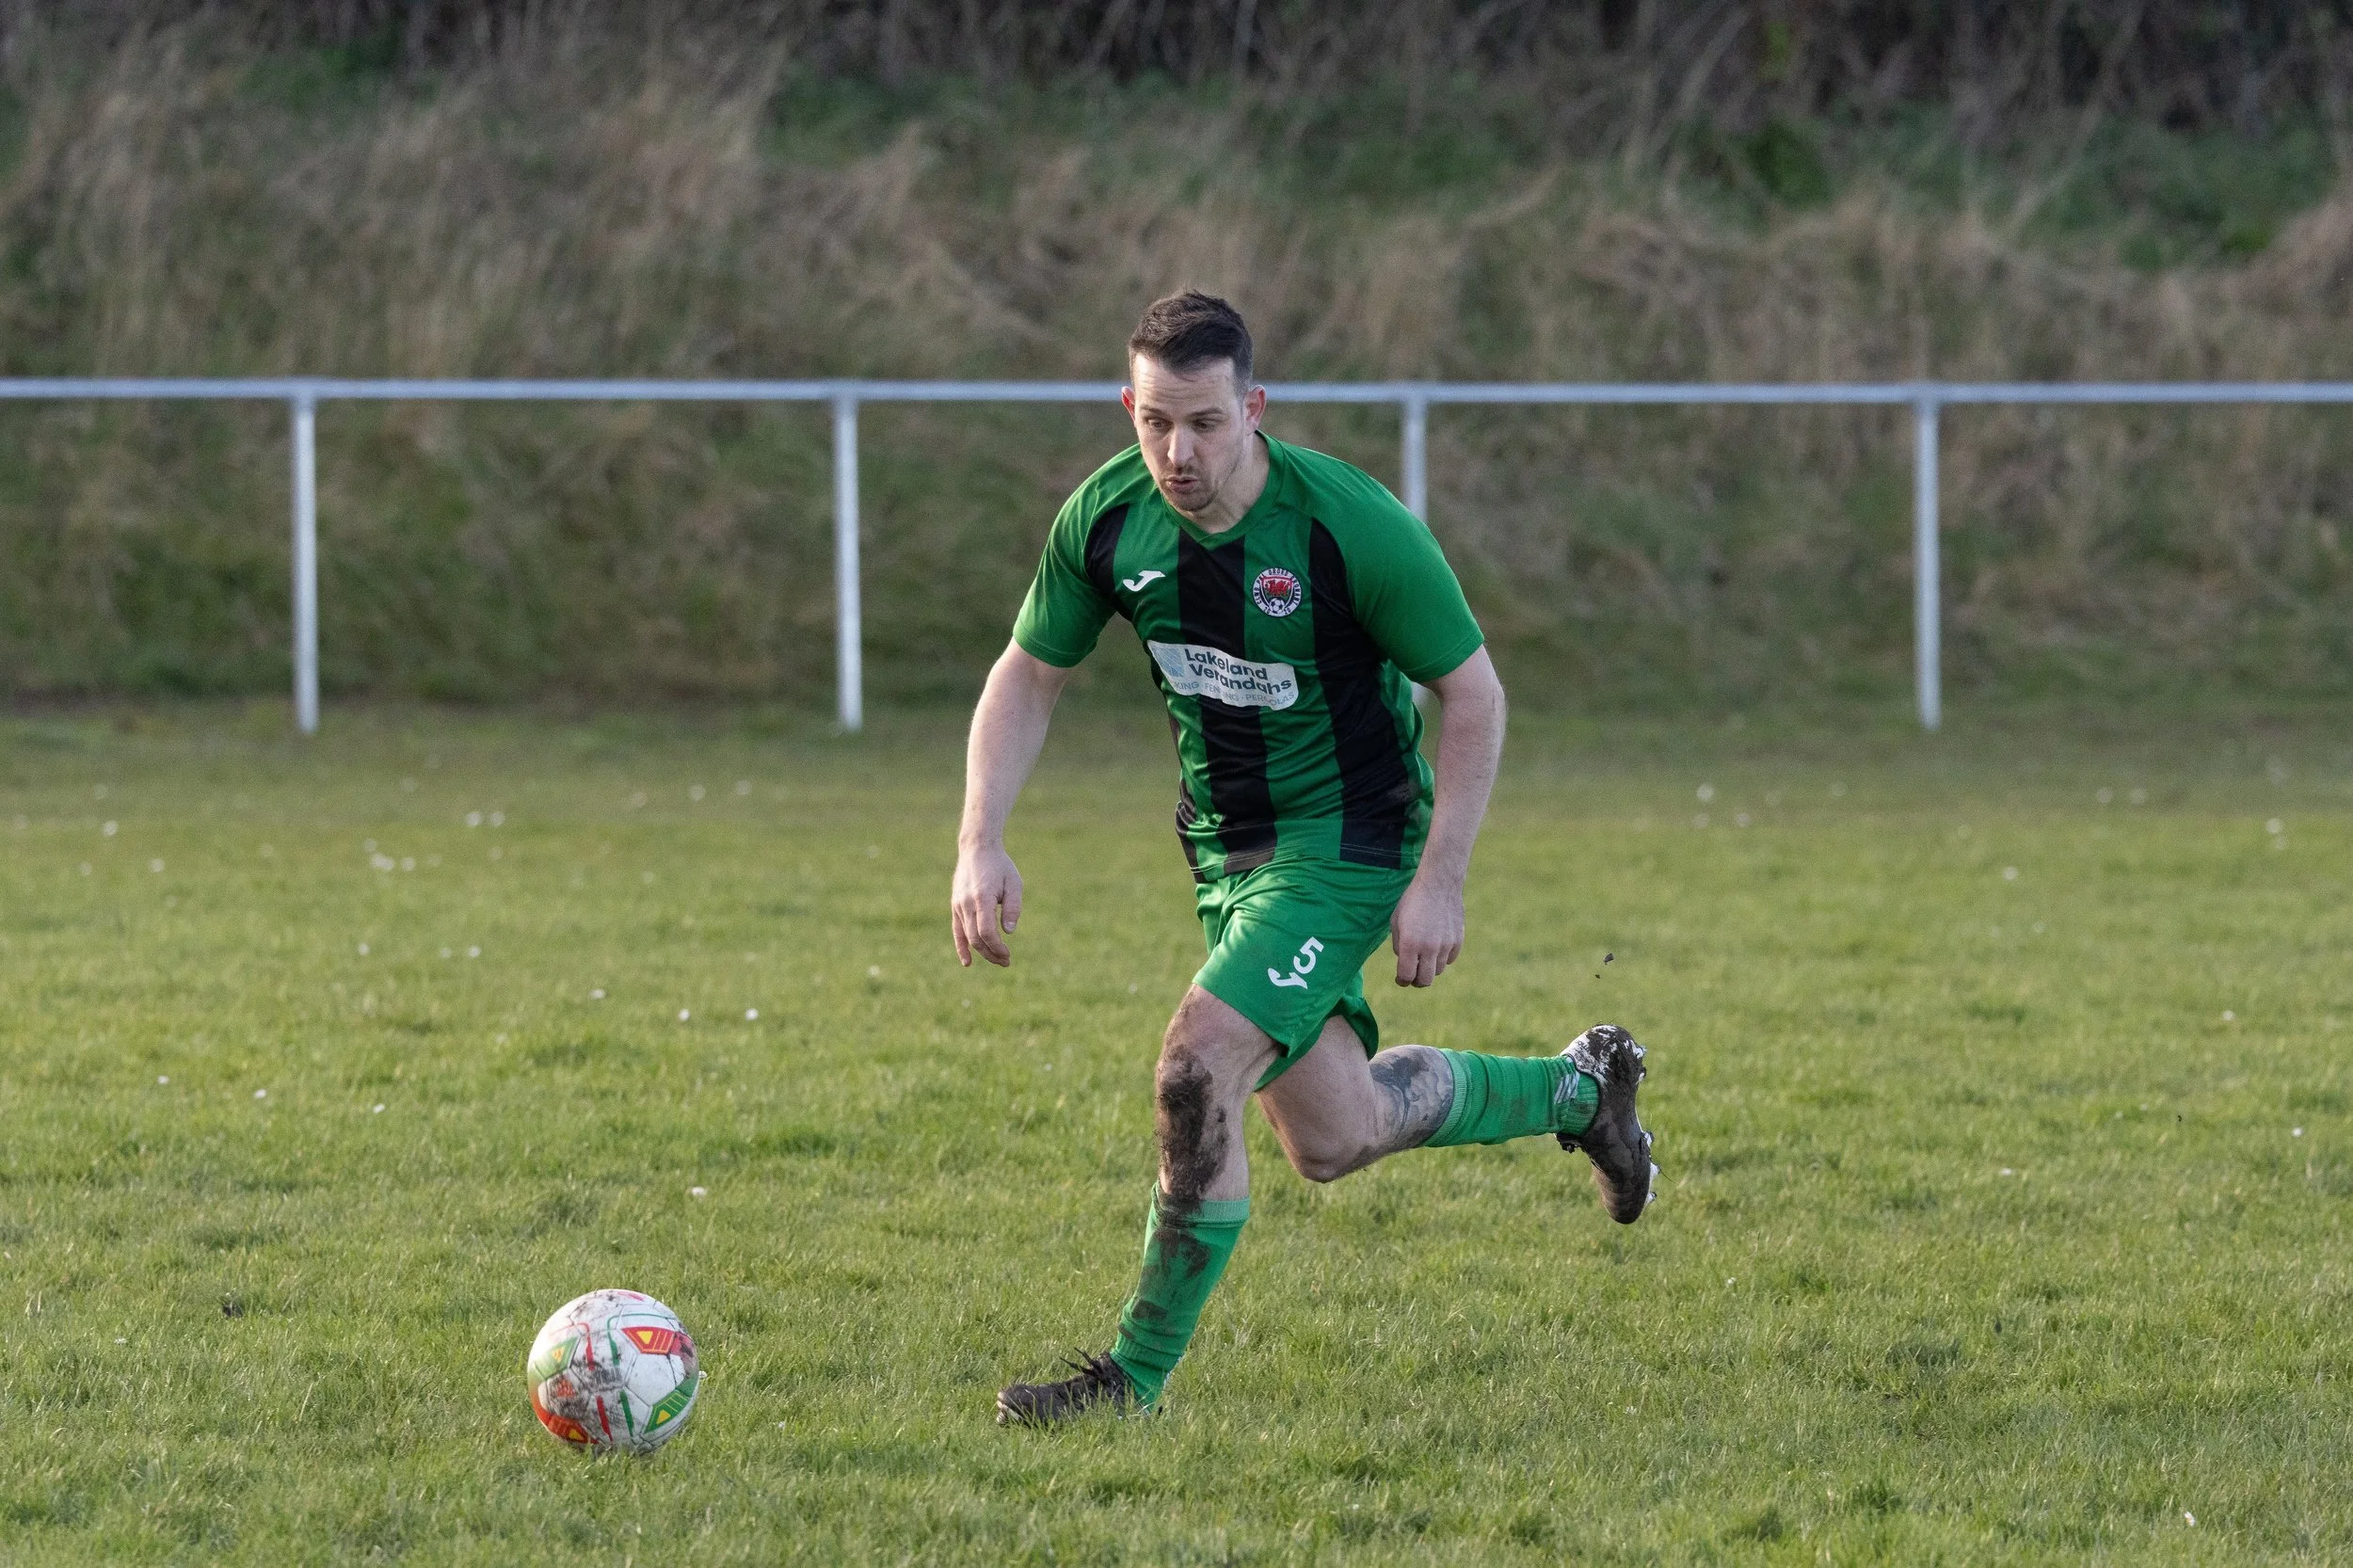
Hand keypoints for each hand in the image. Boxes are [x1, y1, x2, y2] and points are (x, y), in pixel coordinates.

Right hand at [951, 843, 1023, 967]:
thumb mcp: (1014, 883)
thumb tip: (1009, 932)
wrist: (977, 849)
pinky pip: (956, 930)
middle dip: (991, 953)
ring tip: (997, 960)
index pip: (986, 931)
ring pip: (967, 936)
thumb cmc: (1000, 866)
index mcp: (982, 898)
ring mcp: (958, 905)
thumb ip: (1013, 907)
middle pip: (976, 938)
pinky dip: (961, 947)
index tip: (1008, 954)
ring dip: (982, 951)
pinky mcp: (955, 905)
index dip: (997, 947)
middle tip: (1006, 962)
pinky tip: (967, 962)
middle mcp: (966, 903)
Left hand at [1390, 871, 1463, 986]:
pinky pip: (1450, 959)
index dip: (1402, 981)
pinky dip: (1443, 958)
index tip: (1401, 979)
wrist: (1438, 884)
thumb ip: (1398, 945)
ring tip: (1424, 957)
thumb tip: (1404, 961)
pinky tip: (1437, 947)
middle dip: (1416, 981)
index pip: (1406, 976)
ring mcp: (1445, 945)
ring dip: (1430, 968)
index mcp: (1409, 943)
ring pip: (1438, 971)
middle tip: (1413, 976)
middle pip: (1424, 980)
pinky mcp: (1458, 941)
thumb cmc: (1412, 901)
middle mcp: (1429, 948)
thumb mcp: (1396, 921)